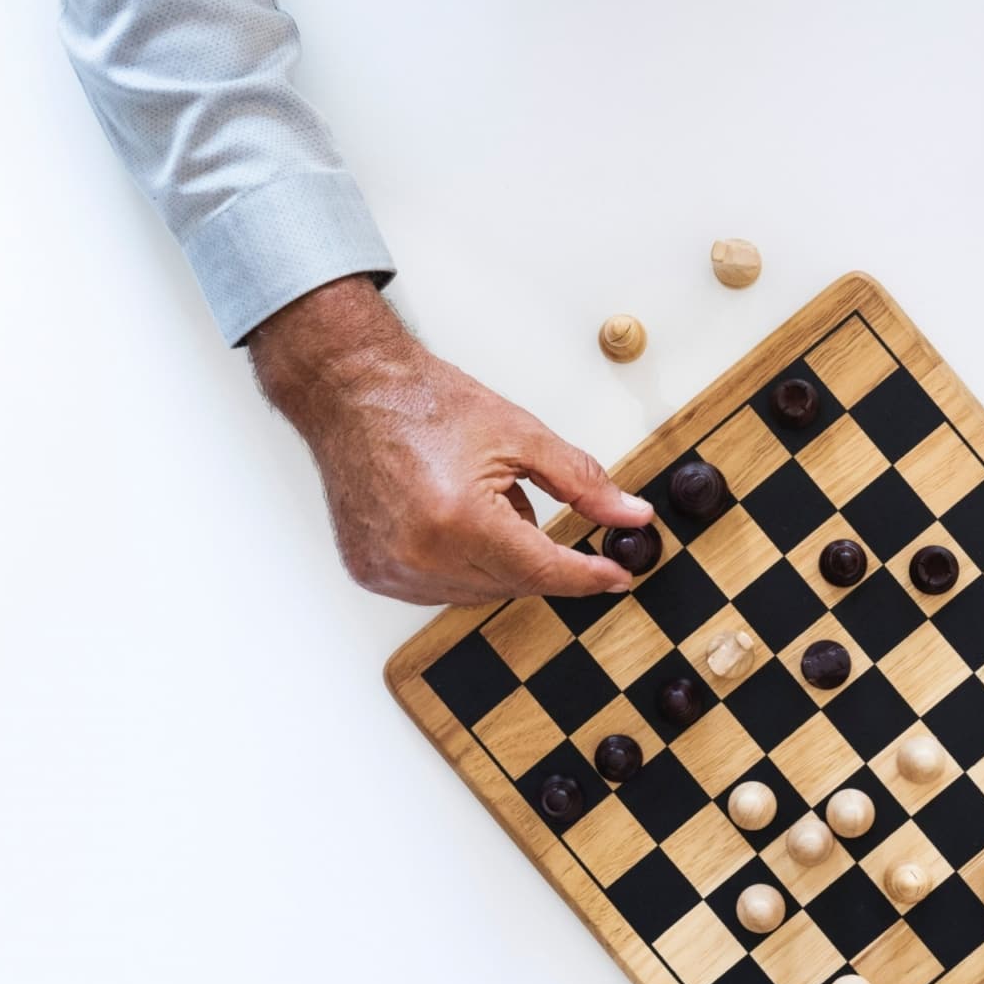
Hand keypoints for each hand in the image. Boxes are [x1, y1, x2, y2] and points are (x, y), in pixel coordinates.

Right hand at [248, 276, 648, 604]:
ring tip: (477, 500)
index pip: (543, 570)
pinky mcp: (373, 574)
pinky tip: (449, 520)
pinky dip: (460, 565)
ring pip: (479, 593)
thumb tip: (631, 516)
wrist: (352, 390)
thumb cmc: (425, 404)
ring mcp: (392, 571)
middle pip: (514, 585)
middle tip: (525, 501)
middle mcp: (421, 555)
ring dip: (498, 560)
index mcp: (459, 520)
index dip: (587, 575)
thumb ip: (583, 483)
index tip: (617, 575)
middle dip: (538, 555)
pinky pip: (440, 589)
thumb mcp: (521, 436)